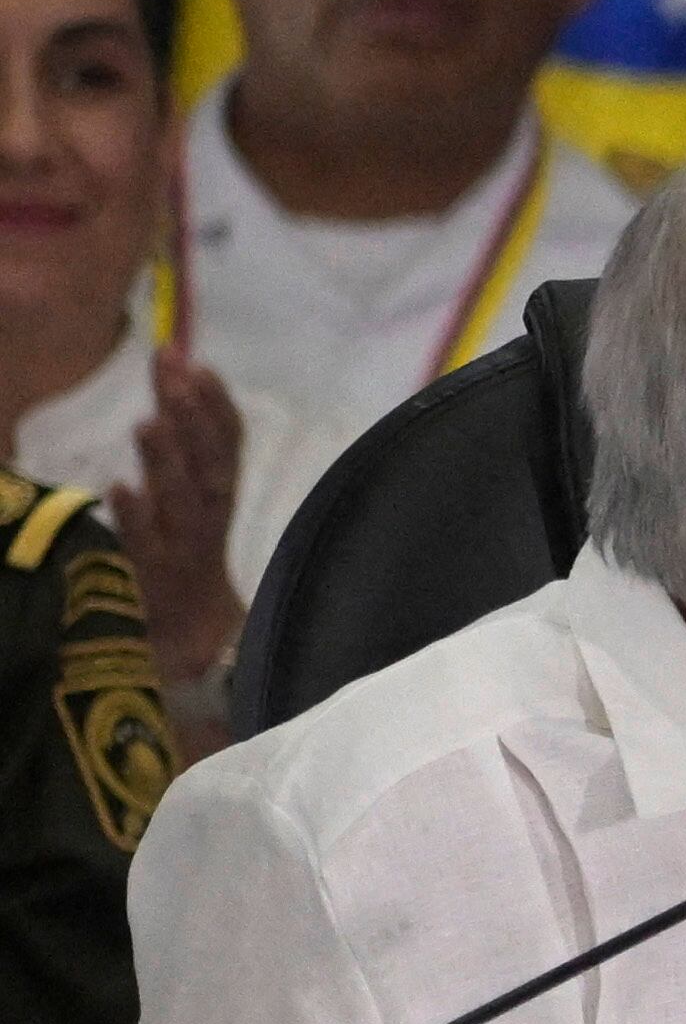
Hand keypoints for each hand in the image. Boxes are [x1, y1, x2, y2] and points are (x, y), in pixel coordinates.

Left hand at [107, 350, 245, 717]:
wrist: (197, 662)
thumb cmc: (182, 581)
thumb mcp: (187, 519)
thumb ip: (181, 467)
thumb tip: (165, 402)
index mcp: (219, 503)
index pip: (227, 445)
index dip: (214, 404)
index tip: (194, 361)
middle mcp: (208, 523)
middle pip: (208, 462)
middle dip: (192, 415)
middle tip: (172, 368)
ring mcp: (184, 555)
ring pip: (182, 501)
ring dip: (168, 459)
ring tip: (149, 420)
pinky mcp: (155, 586)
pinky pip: (146, 550)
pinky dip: (137, 520)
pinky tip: (119, 490)